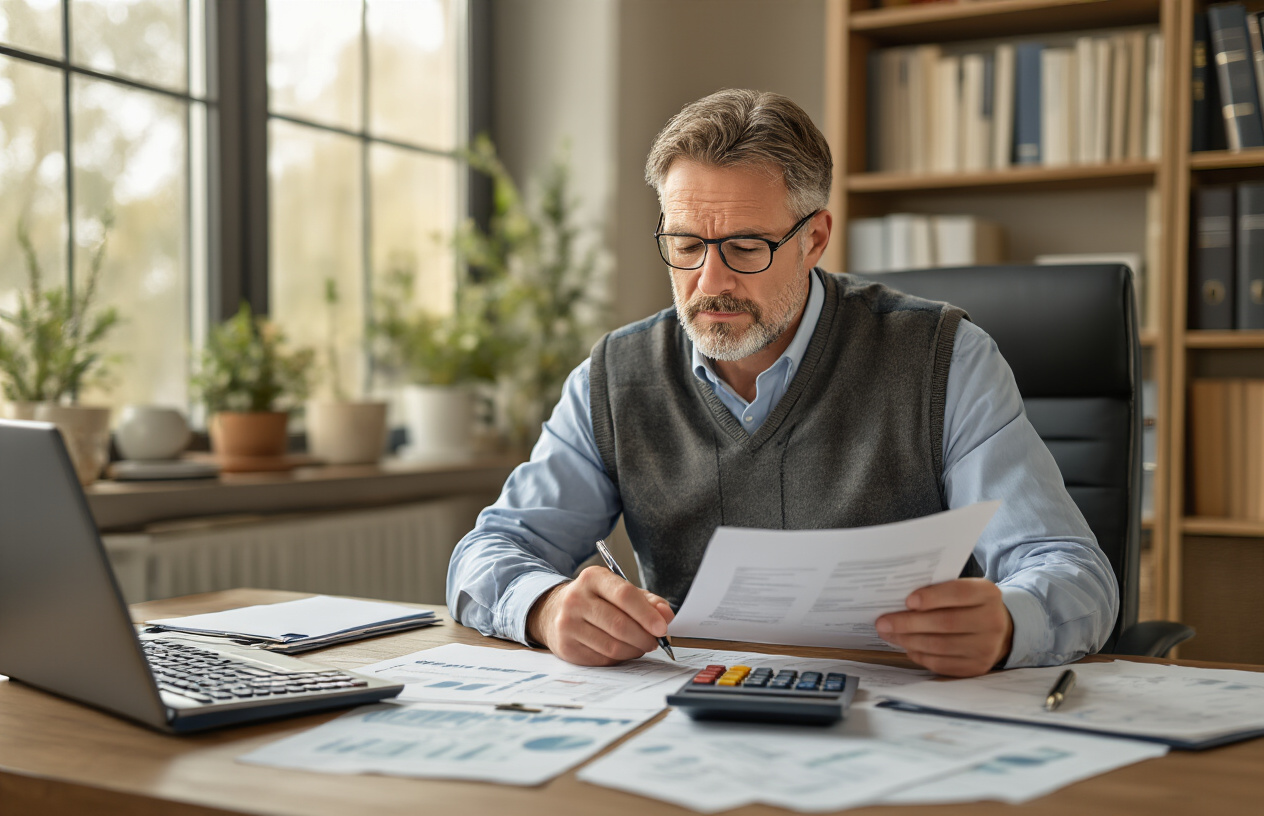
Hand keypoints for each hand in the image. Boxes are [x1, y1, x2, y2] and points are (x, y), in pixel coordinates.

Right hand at [526, 566, 674, 665]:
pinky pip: (602, 659)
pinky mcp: (566, 646)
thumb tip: (666, 615)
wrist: (555, 612)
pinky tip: (623, 651)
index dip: (647, 614)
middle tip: (655, 641)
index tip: (662, 627)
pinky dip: (620, 658)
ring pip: (612, 646)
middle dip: (644, 637)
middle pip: (619, 624)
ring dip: (634, 650)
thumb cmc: (596, 601)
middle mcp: (575, 598)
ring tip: (641, 646)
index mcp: (592, 578)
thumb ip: (648, 601)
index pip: (624, 595)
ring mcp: (567, 624)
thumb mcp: (619, 591)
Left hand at [874, 578, 1012, 676]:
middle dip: (909, 623)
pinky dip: (919, 655)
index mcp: (987, 594)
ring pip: (940, 645)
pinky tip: (907, 647)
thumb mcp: (961, 589)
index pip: (958, 593)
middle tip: (883, 622)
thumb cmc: (967, 604)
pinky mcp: (976, 667)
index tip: (908, 601)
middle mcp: (992, 621)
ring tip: (889, 634)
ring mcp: (987, 647)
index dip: (932, 597)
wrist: (997, 628)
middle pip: (946, 623)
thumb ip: (937, 591)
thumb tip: (896, 600)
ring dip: (909, 640)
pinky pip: (941, 663)